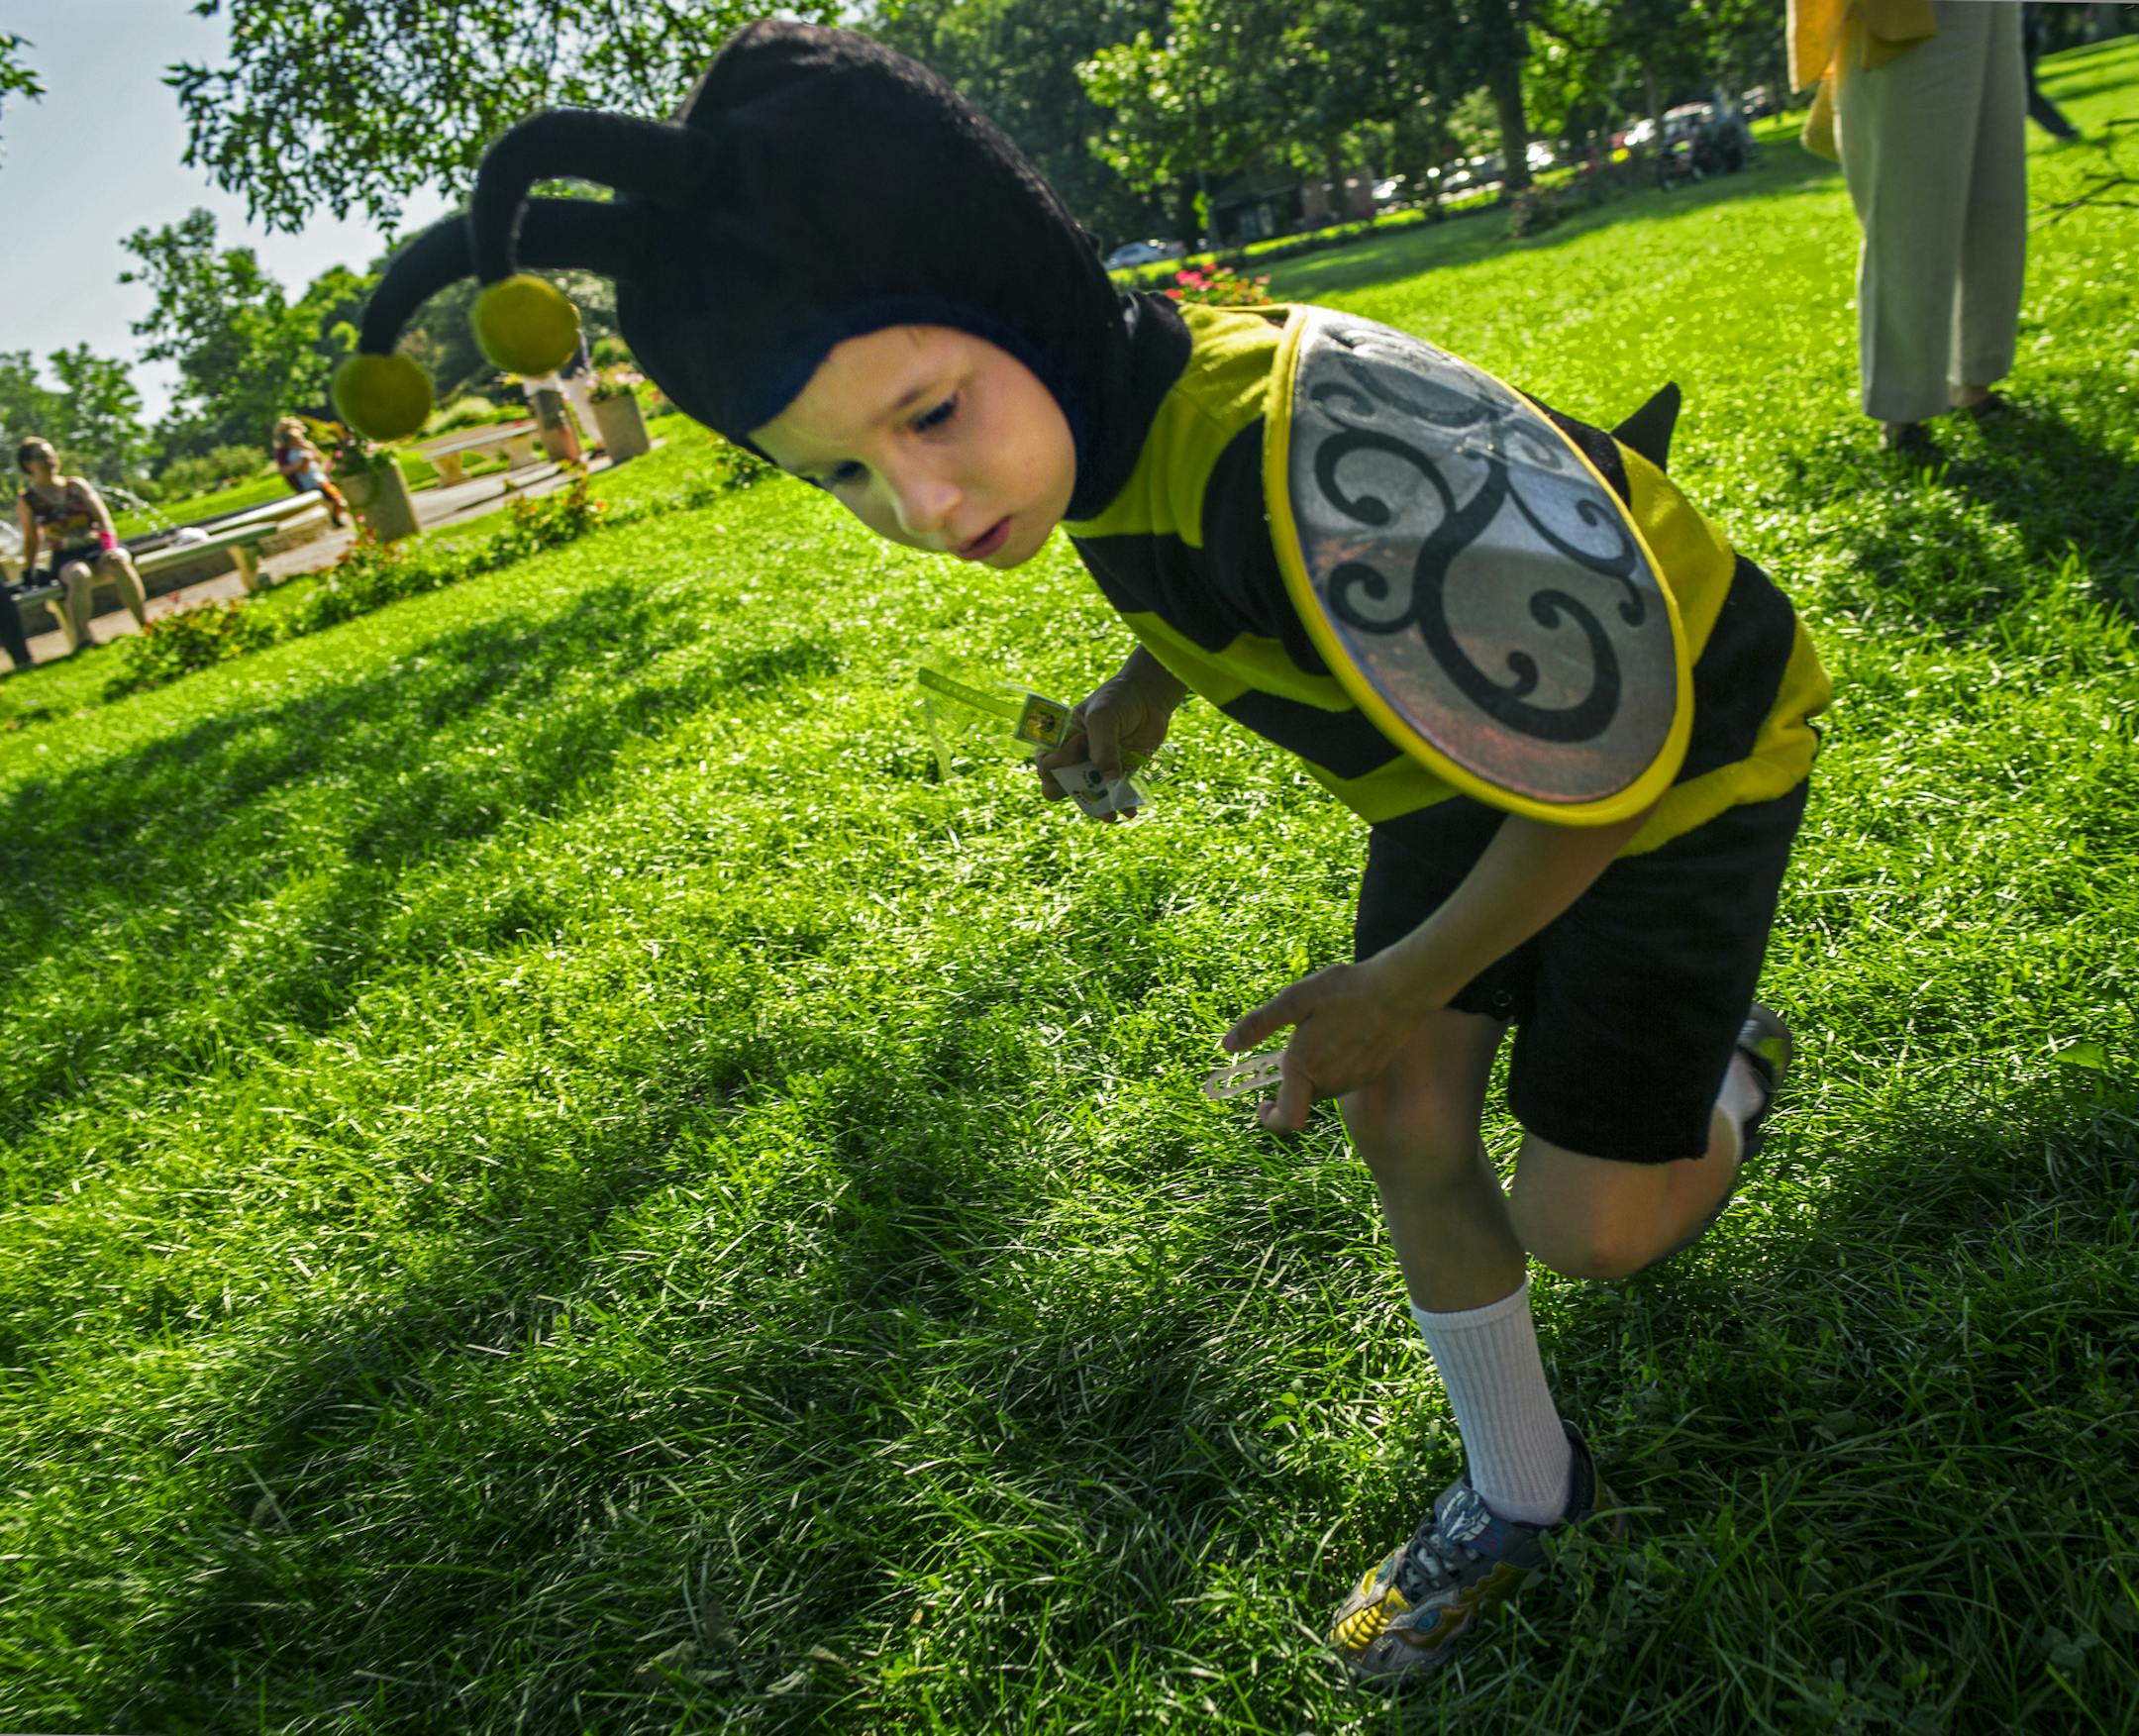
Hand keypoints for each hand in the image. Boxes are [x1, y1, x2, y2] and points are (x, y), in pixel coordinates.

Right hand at [1034, 648, 1185, 820]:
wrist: (1149, 695)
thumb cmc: (1117, 699)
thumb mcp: (1103, 717)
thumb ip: (1102, 748)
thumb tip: (1109, 781)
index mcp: (1062, 741)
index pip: (1045, 764)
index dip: (1054, 765)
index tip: (1076, 746)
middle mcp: (1076, 758)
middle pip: (1063, 787)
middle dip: (1073, 795)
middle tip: (1088, 797)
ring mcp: (1098, 767)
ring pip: (1091, 796)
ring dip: (1100, 807)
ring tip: (1111, 815)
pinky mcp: (1121, 773)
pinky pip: (1117, 794)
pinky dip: (1123, 805)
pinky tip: (1130, 811)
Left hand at [1221, 955, 1435, 1133]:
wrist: (1400, 989)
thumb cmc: (1344, 991)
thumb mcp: (1294, 1000)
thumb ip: (1259, 1025)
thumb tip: (1227, 1046)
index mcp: (1306, 1069)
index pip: (1286, 1119)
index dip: (1269, 1120)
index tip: (1261, 1103)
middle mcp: (1331, 1083)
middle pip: (1303, 1095)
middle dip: (1292, 1077)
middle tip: (1294, 1041)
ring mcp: (1354, 1081)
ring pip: (1323, 1086)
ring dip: (1314, 1069)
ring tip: (1321, 1029)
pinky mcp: (1372, 1073)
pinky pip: (1344, 1078)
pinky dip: (1335, 1064)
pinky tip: (1343, 1031)